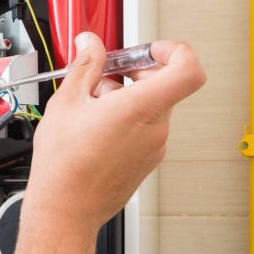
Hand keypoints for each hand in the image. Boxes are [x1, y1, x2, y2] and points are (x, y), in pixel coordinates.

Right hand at [14, 33, 204, 253]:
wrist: (66, 209)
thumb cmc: (65, 165)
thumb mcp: (67, 101)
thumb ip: (85, 65)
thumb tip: (91, 44)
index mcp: (140, 108)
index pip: (188, 69)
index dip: (174, 50)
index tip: (149, 49)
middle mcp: (155, 128)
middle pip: (163, 84)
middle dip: (134, 71)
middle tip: (105, 72)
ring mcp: (154, 146)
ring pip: (150, 104)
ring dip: (125, 95)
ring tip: (90, 104)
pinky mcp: (147, 159)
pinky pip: (145, 125)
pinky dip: (126, 115)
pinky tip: (95, 123)